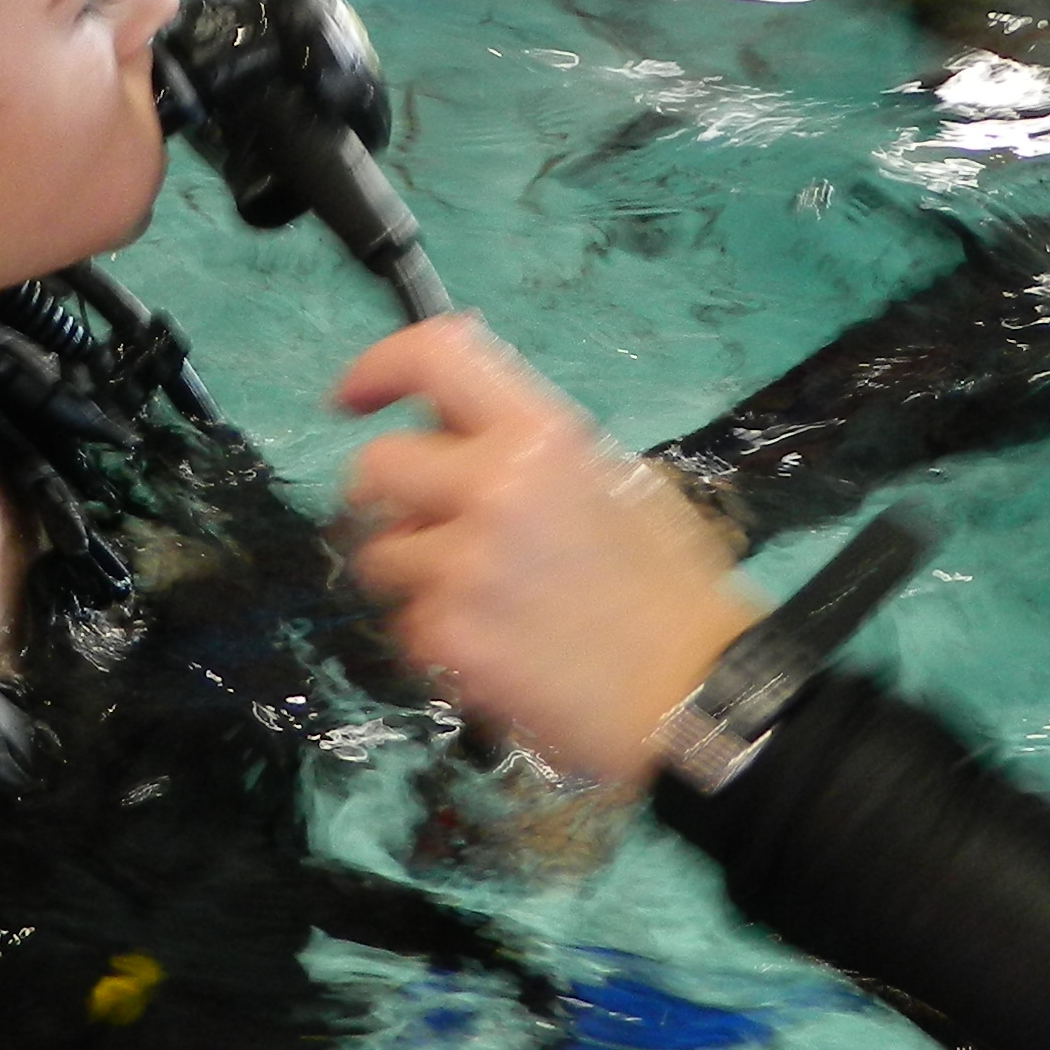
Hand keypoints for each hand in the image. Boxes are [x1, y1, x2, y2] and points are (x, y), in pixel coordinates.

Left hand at [337, 315, 765, 783]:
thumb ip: (532, 452)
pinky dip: (436, 638)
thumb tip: (455, 436)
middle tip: (425, 527)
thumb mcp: (619, 482)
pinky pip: (402, 625)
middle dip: (387, 498)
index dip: (378, 367)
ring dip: (411, 575)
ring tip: (479, 601)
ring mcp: (463, 565)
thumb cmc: (672, 590)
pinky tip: (496, 650)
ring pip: (377, 554)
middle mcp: (493, 485)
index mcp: (542, 435)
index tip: (352, 399)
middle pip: (375, 465)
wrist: (696, 691)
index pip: (434, 358)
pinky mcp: (446, 637)